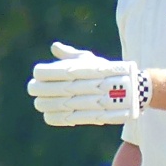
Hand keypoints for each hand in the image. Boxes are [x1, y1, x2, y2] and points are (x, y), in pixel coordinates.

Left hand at [27, 42, 151, 125]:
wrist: (130, 89)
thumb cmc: (106, 71)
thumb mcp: (90, 59)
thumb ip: (70, 55)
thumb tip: (54, 47)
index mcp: (75, 68)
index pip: (44, 72)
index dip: (39, 74)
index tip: (38, 75)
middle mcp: (76, 84)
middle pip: (43, 89)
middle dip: (36, 89)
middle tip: (35, 89)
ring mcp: (80, 100)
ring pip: (50, 105)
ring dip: (42, 104)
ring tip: (40, 102)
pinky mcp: (86, 115)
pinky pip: (62, 118)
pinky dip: (52, 117)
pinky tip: (48, 114)